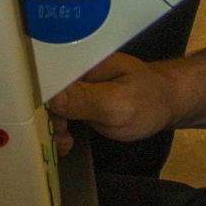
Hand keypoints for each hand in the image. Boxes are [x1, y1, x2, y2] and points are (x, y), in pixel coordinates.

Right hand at [48, 53, 185, 150]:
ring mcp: (76, 85)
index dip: (37, 102)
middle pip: (42, 93)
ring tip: (67, 144)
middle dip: (46, 119)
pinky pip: (60, 113)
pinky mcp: (80, 99)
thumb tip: (49, 96)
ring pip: (49, 106)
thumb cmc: (148, 100)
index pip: (43, 77)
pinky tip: (67, 142)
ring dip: (53, 128)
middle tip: (63, 139)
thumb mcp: (116, 103)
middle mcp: (72, 70)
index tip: (46, 124)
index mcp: (78, 61)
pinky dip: (59, 129)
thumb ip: (83, 100)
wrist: (169, 103)